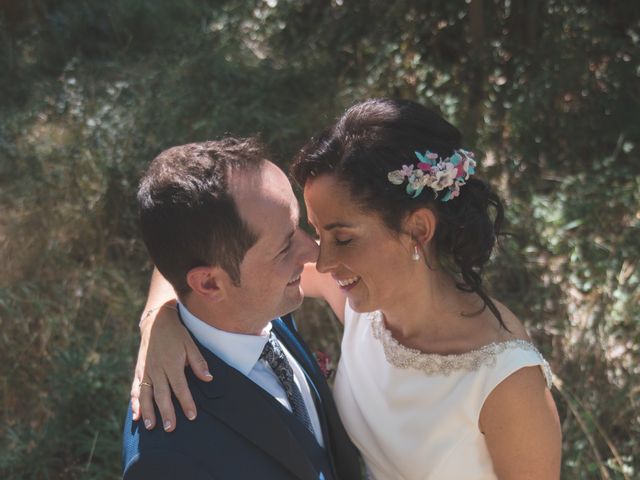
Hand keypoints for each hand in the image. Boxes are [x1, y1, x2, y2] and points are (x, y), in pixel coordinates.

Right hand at [130, 304, 212, 430]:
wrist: (155, 322)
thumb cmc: (176, 334)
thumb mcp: (190, 344)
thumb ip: (198, 362)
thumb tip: (208, 378)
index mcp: (172, 364)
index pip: (180, 387)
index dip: (186, 402)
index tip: (192, 416)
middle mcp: (157, 369)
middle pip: (161, 395)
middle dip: (166, 412)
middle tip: (170, 428)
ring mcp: (146, 370)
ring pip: (145, 394)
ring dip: (148, 411)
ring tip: (151, 427)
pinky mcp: (139, 370)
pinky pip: (135, 389)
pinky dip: (135, 403)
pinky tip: (136, 415)